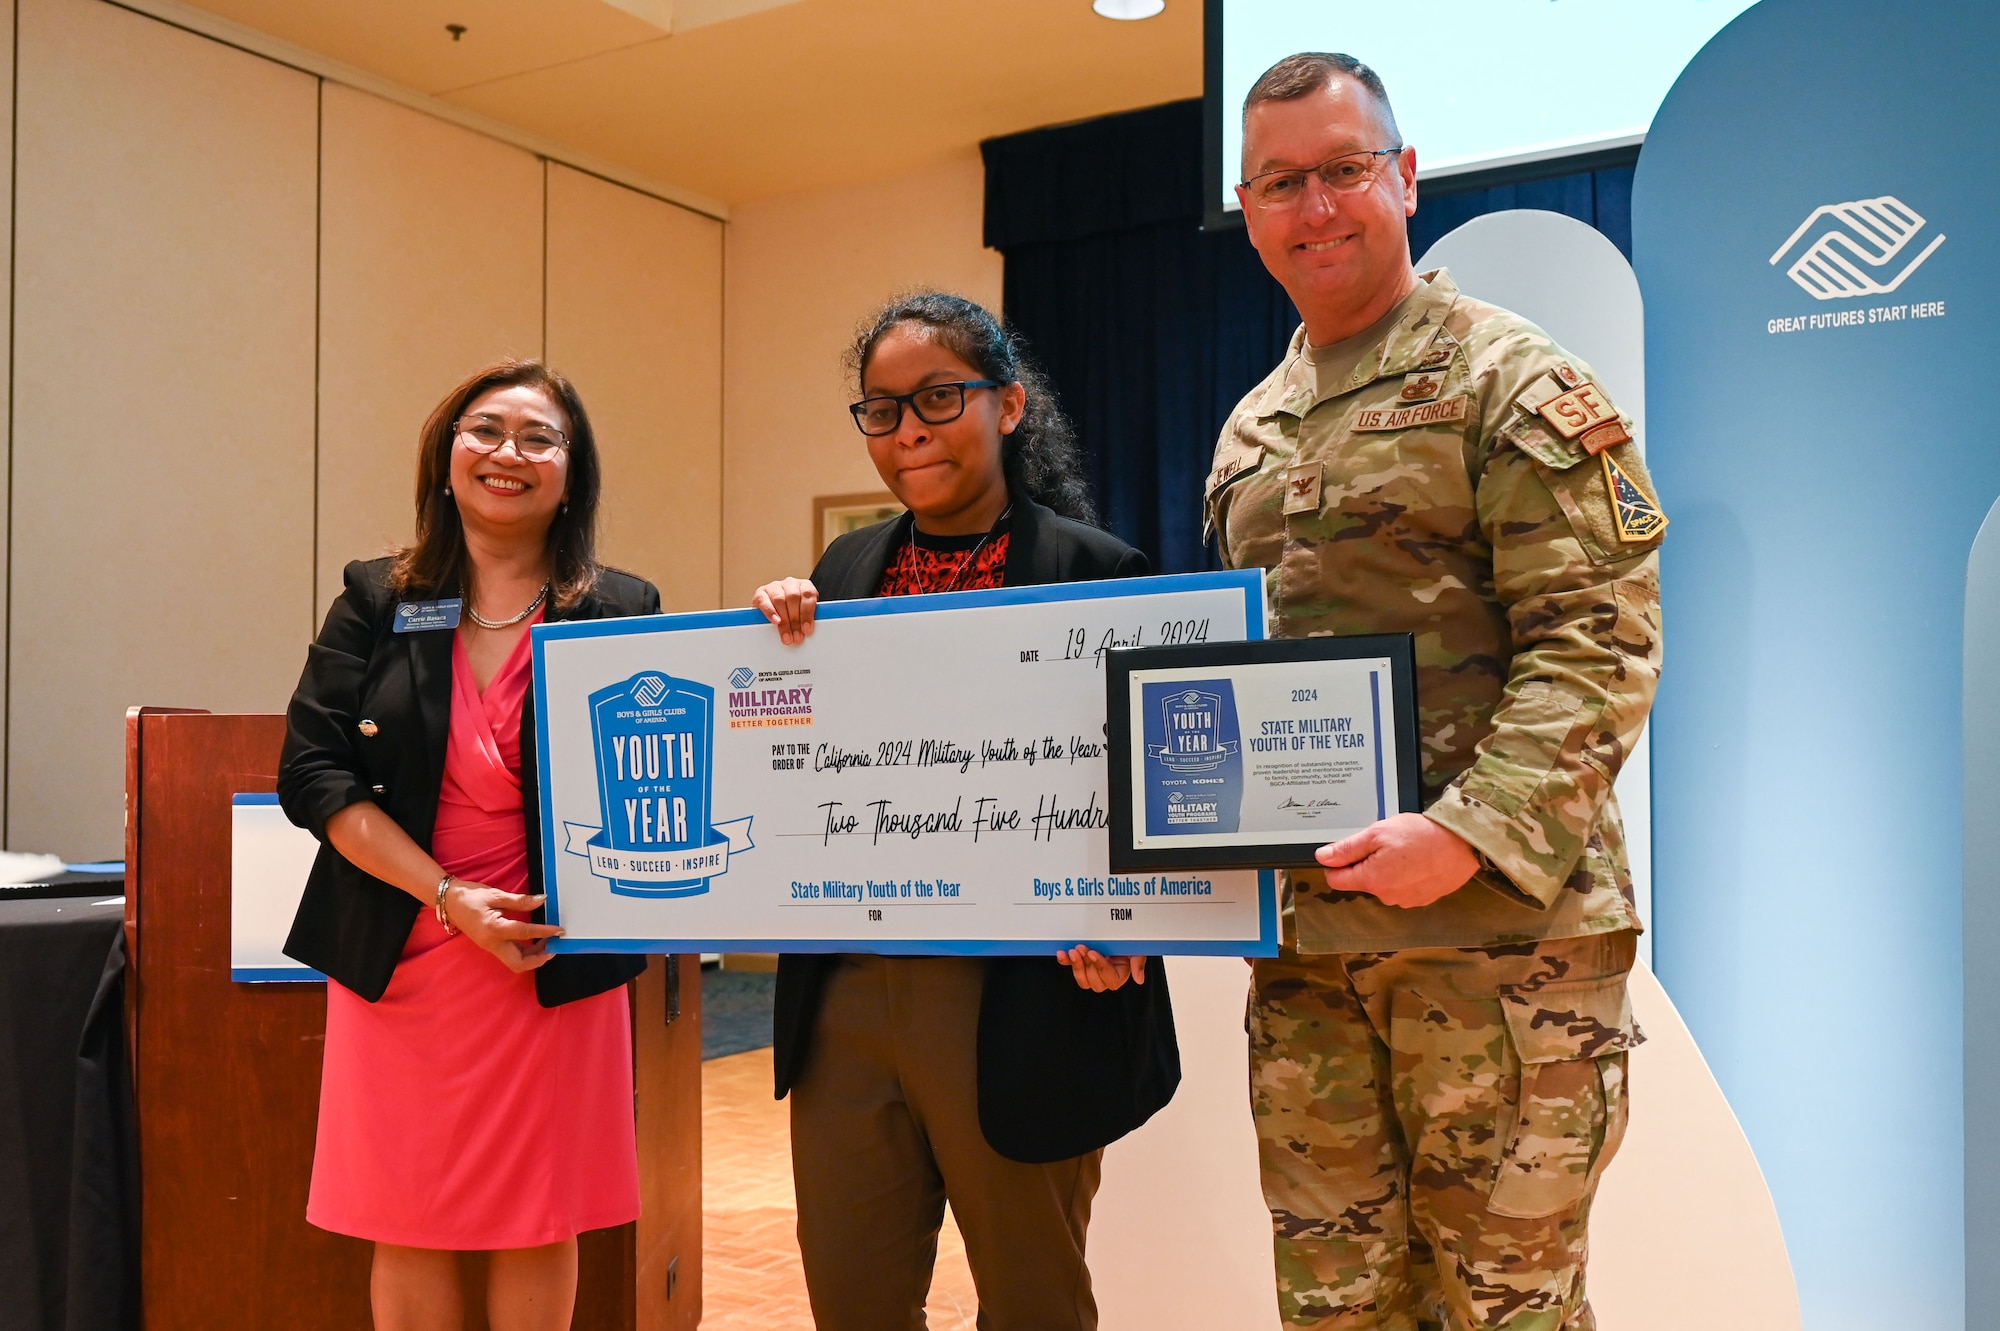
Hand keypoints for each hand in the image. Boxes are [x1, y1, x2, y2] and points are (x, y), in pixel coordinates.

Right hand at [443, 880, 564, 971]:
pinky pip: (510, 955)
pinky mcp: (490, 946)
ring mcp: (490, 947)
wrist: (447, 901)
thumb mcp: (496, 894)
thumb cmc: (470, 896)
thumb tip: (542, 900)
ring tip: (547, 942)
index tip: (560, 931)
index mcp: (494, 928)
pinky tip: (534, 942)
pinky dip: (525, 952)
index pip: (525, 934)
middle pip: (519, 963)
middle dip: (539, 958)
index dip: (545, 932)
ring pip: (515, 962)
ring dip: (533, 957)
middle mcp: (492, 943)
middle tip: (553, 944)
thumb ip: (520, 900)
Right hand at [753, 577, 817, 644]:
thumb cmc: (795, 612)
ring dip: (784, 620)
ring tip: (787, 635)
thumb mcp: (804, 613)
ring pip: (779, 599)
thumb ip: (807, 618)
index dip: (807, 613)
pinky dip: (770, 612)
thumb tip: (807, 630)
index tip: (807, 629)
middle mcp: (790, 583)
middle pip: (793, 598)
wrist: (776, 609)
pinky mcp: (761, 593)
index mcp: (804, 586)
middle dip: (795, 620)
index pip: (808, 594)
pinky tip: (775, 621)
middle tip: (797, 636)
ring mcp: (774, 586)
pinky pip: (764, 601)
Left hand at [1056, 946, 1146, 991]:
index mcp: (1119, 974)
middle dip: (1088, 966)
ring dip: (1077, 966)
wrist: (1117, 927)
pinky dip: (1065, 961)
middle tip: (1083, 949)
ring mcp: (1091, 970)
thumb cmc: (1129, 938)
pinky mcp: (1080, 962)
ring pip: (1082, 979)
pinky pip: (1071, 966)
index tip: (1094, 953)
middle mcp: (1105, 975)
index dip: (1101, 968)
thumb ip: (1138, 962)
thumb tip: (1139, 979)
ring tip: (1074, 951)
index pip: (1111, 980)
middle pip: (1095, 983)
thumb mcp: (1137, 948)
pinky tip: (1062, 954)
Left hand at [1315, 813, 1478, 909]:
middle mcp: (1387, 896)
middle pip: (1362, 881)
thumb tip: (1323, 858)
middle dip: (1367, 863)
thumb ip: (1348, 848)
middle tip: (1385, 843)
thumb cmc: (1422, 835)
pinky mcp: (1422, 899)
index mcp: (1372, 880)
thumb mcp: (1378, 833)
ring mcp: (1406, 901)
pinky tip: (1417, 860)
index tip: (1348, 849)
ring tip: (1405, 850)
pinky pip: (1404, 888)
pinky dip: (1406, 875)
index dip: (1337, 863)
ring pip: (1384, 884)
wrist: (1462, 844)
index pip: (1337, 880)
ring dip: (1388, 869)